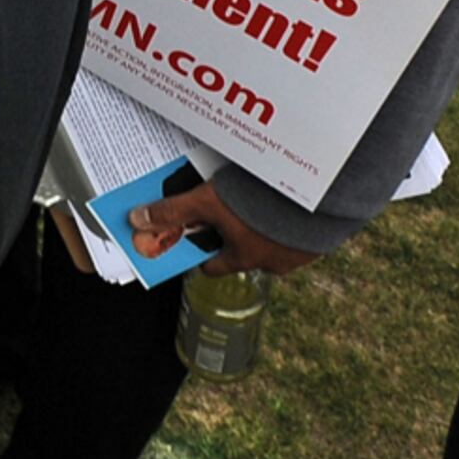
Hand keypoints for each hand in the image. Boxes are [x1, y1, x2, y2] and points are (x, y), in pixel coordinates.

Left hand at [125, 178, 322, 277]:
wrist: (320, 198)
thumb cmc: (262, 204)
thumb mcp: (208, 202)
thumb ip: (174, 212)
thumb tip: (137, 222)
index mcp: (245, 258)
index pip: (214, 265)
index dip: (201, 253)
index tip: (195, 240)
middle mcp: (273, 261)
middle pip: (244, 250)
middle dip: (235, 232)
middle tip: (229, 208)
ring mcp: (300, 249)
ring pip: (275, 239)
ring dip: (266, 221)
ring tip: (260, 194)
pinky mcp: (322, 233)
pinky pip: (301, 225)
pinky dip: (293, 214)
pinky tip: (288, 193)